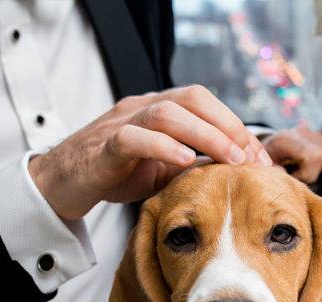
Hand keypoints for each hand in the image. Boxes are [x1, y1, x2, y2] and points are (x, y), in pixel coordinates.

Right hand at [28, 85, 271, 219]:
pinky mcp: (104, 146)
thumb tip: (232, 174)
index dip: (235, 126)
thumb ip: (190, 165)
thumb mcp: (160, 170)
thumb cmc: (112, 174)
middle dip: (227, 125)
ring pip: (167, 113)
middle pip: (192, 98)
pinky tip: (186, 161)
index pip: (205, 104)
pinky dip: (164, 147)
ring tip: (230, 159)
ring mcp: (121, 123)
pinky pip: (134, 138)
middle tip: (251, 156)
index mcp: (158, 110)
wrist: (60, 184)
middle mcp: (142, 108)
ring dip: (205, 134)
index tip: (260, 156)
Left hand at [262, 124, 321, 221]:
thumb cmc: (257, 166)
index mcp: (287, 139)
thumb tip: (285, 177)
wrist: (259, 149)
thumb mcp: (257, 171)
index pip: (314, 155)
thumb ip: (270, 175)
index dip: (311, 175)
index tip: (302, 191)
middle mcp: (308, 135)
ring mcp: (321, 139)